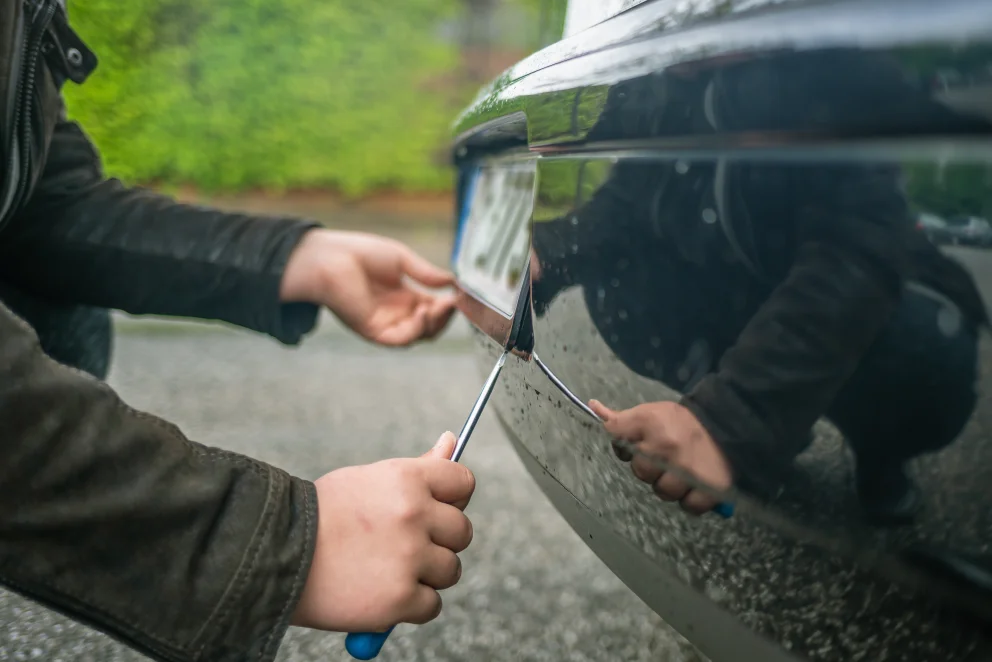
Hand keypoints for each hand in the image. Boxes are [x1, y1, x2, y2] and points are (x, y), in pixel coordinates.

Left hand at [281, 230, 456, 345]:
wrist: (330, 258)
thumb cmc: (360, 254)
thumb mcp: (402, 260)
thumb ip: (426, 274)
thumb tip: (452, 282)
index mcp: (403, 297)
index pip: (433, 309)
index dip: (448, 305)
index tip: (460, 294)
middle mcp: (396, 313)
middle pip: (430, 326)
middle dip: (445, 317)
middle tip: (453, 302)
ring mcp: (386, 323)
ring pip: (419, 336)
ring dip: (435, 324)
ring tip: (440, 307)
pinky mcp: (374, 331)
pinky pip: (401, 340)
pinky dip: (416, 330)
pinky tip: (422, 313)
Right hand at [291, 433, 474, 631]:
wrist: (273, 554)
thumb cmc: (322, 515)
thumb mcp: (369, 480)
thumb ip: (417, 469)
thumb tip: (452, 441)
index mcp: (407, 479)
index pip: (463, 482)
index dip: (453, 499)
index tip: (436, 510)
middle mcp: (414, 514)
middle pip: (461, 532)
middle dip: (439, 541)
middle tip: (403, 545)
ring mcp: (409, 558)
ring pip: (450, 570)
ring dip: (426, 575)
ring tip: (386, 569)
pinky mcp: (400, 599)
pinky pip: (431, 605)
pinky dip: (410, 606)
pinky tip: (380, 593)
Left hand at [589, 400, 731, 514]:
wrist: (727, 423)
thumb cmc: (681, 421)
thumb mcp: (651, 412)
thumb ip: (621, 418)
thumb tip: (593, 406)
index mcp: (650, 424)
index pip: (618, 439)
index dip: (626, 445)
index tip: (640, 442)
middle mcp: (667, 448)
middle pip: (641, 472)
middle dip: (650, 467)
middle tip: (666, 457)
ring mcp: (688, 471)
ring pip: (663, 492)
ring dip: (670, 485)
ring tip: (682, 471)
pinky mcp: (709, 489)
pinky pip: (689, 506)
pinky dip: (691, 500)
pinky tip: (695, 485)